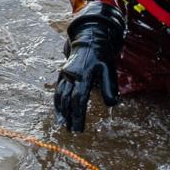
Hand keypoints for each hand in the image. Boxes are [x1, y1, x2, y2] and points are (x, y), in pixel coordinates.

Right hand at [53, 2, 124, 131]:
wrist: (88, 38)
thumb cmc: (101, 54)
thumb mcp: (108, 68)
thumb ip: (109, 86)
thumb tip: (112, 105)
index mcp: (83, 75)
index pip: (78, 99)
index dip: (78, 115)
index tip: (79, 128)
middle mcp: (71, 75)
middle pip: (67, 100)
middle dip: (69, 116)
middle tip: (72, 131)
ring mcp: (65, 74)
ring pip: (59, 95)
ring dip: (60, 111)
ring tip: (62, 124)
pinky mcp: (62, 73)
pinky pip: (57, 90)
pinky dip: (56, 102)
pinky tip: (58, 111)